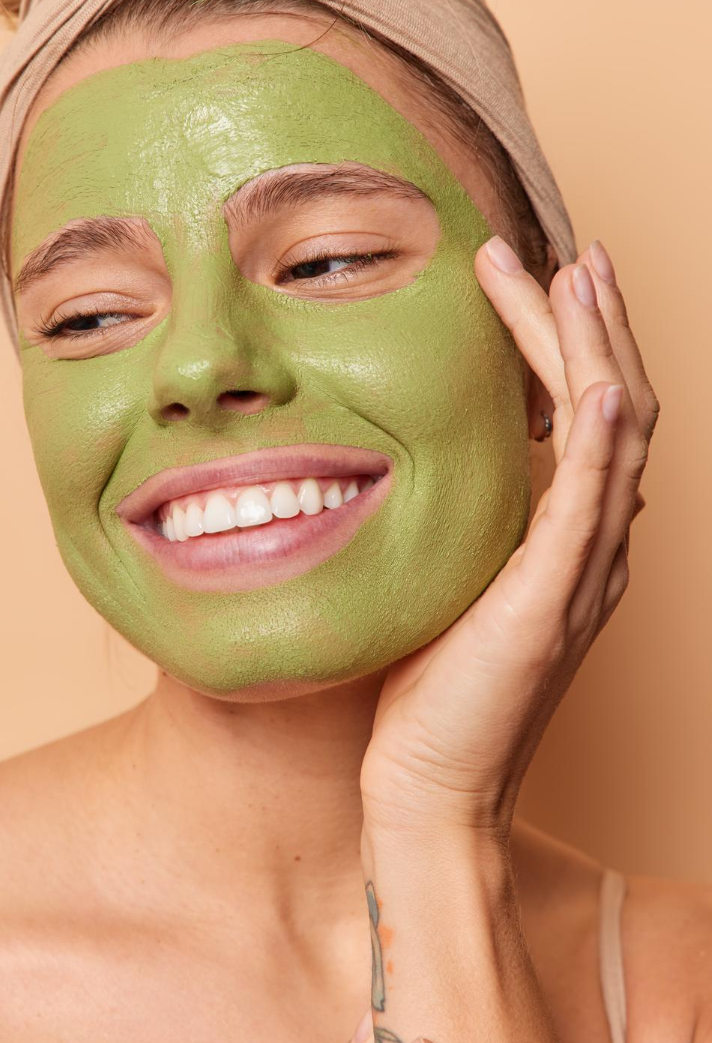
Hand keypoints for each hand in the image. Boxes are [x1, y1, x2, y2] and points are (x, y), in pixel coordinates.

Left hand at [360, 237, 659, 839]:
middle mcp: (594, 547)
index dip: (566, 342)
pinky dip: (598, 441)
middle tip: (562, 253)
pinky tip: (593, 383)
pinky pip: (591, 507)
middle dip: (589, 324)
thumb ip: (465, 521)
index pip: (582, 415)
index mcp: (567, 538)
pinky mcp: (553, 604)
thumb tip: (426, 457)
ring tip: (573, 277)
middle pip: (615, 406)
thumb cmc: (427, 691)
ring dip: (596, 351)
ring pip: (615, 436)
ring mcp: (584, 574)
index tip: (532, 278)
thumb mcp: (447, 578)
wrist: (428, 789)